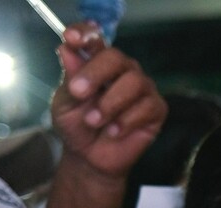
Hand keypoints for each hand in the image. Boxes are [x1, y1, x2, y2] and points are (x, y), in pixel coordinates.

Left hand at [51, 23, 166, 180]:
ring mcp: (142, 88)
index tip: (71, 39)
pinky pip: (147, 106)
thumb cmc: (77, 127)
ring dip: (110, 103)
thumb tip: (67, 49)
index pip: (95, 39)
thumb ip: (70, 77)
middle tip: (78, 93)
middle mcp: (122, 70)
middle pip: (116, 57)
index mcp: (97, 62)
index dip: (85, 34)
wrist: (90, 159)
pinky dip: (127, 120)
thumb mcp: (65, 103)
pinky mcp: (156, 109)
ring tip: (94, 121)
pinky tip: (113, 132)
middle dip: (95, 73)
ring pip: (134, 82)